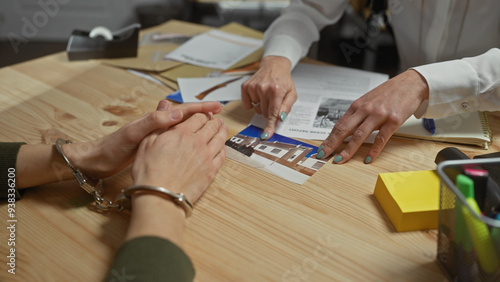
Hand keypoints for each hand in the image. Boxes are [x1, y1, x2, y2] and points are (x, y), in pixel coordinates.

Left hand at [65, 100, 222, 178]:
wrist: (96, 161)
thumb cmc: (112, 148)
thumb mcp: (133, 134)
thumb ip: (153, 122)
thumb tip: (176, 111)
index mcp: (154, 119)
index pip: (183, 110)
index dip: (201, 108)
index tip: (217, 107)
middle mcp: (157, 124)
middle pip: (185, 116)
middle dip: (203, 114)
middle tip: (220, 116)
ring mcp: (155, 135)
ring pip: (182, 127)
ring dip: (197, 126)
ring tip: (212, 128)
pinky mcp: (153, 146)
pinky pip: (176, 139)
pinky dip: (188, 139)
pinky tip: (192, 144)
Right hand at [131, 113, 227, 203]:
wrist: (160, 196)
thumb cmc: (149, 172)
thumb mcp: (147, 142)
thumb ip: (160, 124)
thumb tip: (165, 107)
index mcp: (182, 133)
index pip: (198, 117)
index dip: (202, 114)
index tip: (204, 114)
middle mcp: (197, 142)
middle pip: (212, 126)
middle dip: (214, 120)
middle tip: (216, 119)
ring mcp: (207, 157)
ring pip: (220, 138)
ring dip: (222, 131)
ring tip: (223, 128)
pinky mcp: (211, 171)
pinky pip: (222, 155)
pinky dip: (223, 147)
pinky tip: (221, 147)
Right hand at [241, 56, 296, 138]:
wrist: (274, 66)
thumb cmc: (283, 81)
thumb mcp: (292, 94)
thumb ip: (287, 107)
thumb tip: (279, 119)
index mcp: (276, 90)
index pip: (273, 113)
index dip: (269, 126)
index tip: (265, 136)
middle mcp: (263, 88)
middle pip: (264, 113)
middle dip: (270, 111)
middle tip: (274, 100)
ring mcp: (253, 87)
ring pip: (256, 109)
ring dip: (262, 106)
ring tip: (267, 95)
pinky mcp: (245, 86)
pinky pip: (247, 105)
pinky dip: (252, 103)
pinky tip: (258, 95)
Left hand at [317, 70, 429, 163]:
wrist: (411, 83)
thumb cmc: (389, 93)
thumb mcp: (369, 100)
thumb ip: (358, 114)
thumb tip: (346, 129)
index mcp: (358, 105)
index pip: (339, 124)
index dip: (329, 138)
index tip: (322, 148)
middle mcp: (366, 109)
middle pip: (344, 129)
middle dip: (332, 144)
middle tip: (323, 155)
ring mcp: (379, 115)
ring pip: (359, 135)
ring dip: (348, 149)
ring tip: (340, 160)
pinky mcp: (393, 120)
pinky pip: (381, 138)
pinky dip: (374, 150)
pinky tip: (367, 159)